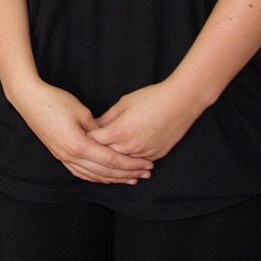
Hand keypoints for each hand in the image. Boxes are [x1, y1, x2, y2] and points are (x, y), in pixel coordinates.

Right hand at [7, 79, 151, 184]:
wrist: (28, 99)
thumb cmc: (55, 101)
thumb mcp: (81, 111)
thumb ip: (97, 129)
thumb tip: (108, 140)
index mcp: (78, 145)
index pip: (111, 160)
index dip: (130, 164)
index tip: (146, 164)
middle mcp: (70, 155)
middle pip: (104, 172)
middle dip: (127, 173)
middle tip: (145, 173)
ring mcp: (63, 157)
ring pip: (92, 175)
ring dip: (113, 178)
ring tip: (130, 178)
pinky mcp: (58, 154)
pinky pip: (80, 172)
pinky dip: (95, 177)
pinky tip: (105, 177)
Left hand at [90, 79, 205, 162]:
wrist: (180, 102)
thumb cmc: (151, 98)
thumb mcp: (123, 104)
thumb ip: (107, 118)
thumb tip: (93, 127)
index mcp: (119, 132)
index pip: (94, 142)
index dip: (86, 139)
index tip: (79, 136)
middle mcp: (131, 146)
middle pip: (106, 156)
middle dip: (96, 152)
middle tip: (87, 150)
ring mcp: (145, 153)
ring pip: (123, 163)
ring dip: (114, 161)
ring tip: (104, 160)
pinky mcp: (157, 155)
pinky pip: (138, 162)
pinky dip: (130, 162)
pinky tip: (125, 161)